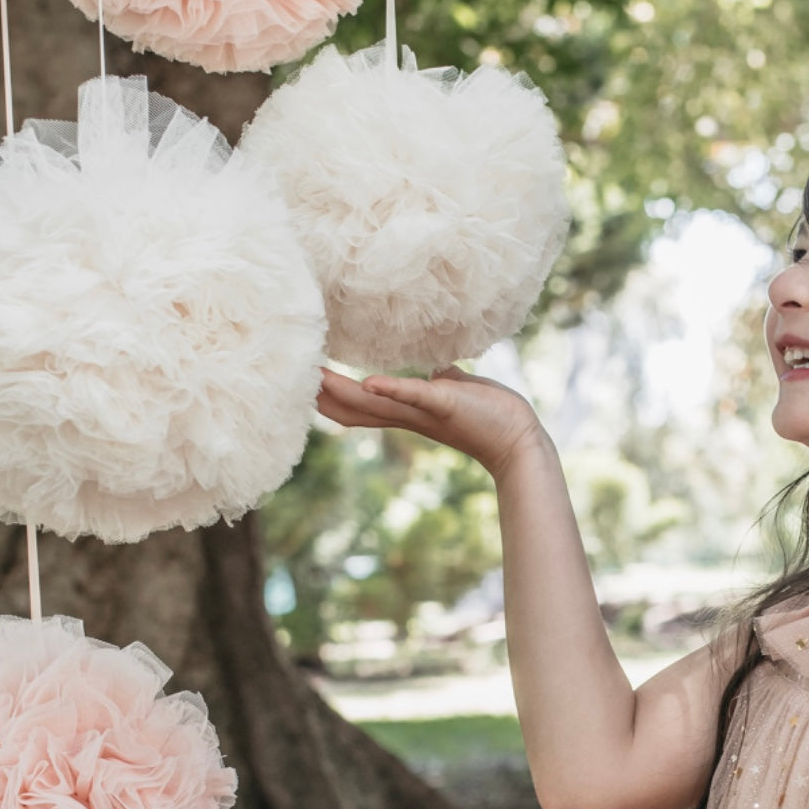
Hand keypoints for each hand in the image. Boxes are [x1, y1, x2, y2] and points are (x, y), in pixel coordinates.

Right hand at [317, 366, 549, 480]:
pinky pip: (415, 395)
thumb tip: (438, 369)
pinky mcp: (446, 405)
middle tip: (288, 379)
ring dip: (344, 391)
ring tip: (314, 378)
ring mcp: (426, 412)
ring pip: (376, 404)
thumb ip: (441, 381)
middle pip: (356, 409)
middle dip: (323, 395)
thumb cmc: (491, 414)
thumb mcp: (457, 391)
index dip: (332, 396)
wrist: (519, 439)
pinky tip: (368, 381)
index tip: (305, 379)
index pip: (361, 406)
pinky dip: (393, 388)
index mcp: (409, 411)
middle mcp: (410, 416)